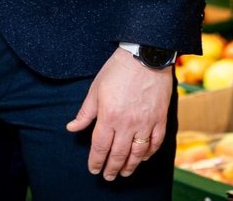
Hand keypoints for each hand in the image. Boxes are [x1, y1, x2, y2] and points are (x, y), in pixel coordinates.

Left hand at [65, 47, 171, 180]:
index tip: (93, 169)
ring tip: (125, 173)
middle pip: (118, 154)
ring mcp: (145, 123)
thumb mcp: (96, 89)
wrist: (145, 56)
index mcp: (109, 116)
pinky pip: (155, 143)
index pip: (100, 147)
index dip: (96, 161)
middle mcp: (127, 124)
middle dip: (111, 168)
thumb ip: (85, 112)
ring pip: (137, 153)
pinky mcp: (160, 119)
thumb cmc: (118, 70)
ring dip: (130, 166)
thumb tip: (72, 128)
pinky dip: (149, 153)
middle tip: (108, 176)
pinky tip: (143, 157)